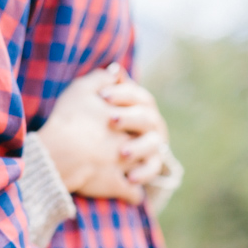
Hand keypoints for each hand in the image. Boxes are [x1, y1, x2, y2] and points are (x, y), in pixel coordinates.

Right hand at [34, 67, 144, 204]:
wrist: (58, 152)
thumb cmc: (68, 119)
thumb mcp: (81, 89)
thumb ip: (102, 78)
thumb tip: (117, 70)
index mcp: (126, 117)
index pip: (141, 113)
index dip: (131, 115)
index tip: (117, 120)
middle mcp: (130, 139)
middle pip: (149, 141)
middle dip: (145, 143)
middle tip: (130, 146)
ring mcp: (125, 164)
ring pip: (146, 167)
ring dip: (145, 170)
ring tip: (138, 173)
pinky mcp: (115, 185)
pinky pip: (132, 193)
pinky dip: (133, 195)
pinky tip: (132, 195)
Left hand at [97, 66, 173, 187]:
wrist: (94, 154)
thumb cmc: (95, 122)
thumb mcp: (97, 101)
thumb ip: (104, 84)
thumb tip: (114, 68)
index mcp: (140, 106)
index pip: (137, 96)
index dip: (123, 94)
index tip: (102, 96)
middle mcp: (151, 124)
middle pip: (147, 118)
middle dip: (129, 118)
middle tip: (110, 120)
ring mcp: (153, 145)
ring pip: (152, 144)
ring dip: (138, 147)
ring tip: (121, 152)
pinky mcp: (150, 166)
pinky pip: (151, 170)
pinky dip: (143, 174)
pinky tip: (130, 178)